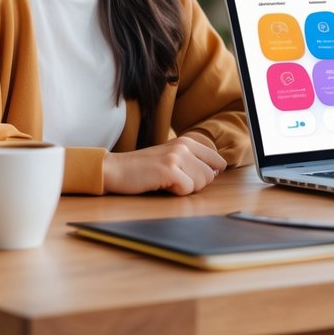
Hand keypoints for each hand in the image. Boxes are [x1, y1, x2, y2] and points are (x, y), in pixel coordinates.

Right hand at [102, 136, 226, 195]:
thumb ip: (193, 161)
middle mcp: (184, 146)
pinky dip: (176, 192)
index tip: (194, 178)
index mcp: (187, 142)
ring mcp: (177, 156)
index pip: (217, 160)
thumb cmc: (143, 168)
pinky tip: (162, 185)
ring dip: (185, 188)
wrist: (116, 169)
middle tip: (175, 181)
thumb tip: (216, 171)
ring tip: (167, 182)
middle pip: (210, 175)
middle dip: (195, 184)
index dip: (210, 174)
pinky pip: (187, 189)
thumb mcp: (171, 157)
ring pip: (201, 182)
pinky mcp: (169, 169)